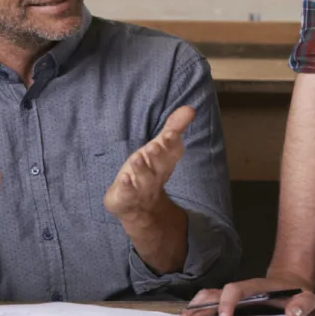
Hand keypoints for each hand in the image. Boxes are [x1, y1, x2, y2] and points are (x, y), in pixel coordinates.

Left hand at [103, 106, 194, 220]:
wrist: (140, 207)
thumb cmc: (150, 169)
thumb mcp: (160, 148)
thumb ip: (173, 127)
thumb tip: (190, 108)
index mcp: (165, 161)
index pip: (171, 151)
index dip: (171, 143)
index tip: (170, 134)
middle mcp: (156, 174)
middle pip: (159, 165)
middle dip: (157, 156)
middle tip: (153, 146)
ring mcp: (142, 188)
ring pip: (143, 179)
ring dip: (140, 169)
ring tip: (137, 158)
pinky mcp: (127, 197)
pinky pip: (128, 193)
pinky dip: (126, 187)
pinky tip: (124, 179)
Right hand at [175, 273, 314, 315]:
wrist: (291, 282)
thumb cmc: (297, 293)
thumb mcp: (307, 298)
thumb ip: (302, 305)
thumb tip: (292, 314)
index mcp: (255, 287)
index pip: (235, 290)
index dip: (227, 303)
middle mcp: (240, 289)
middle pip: (214, 294)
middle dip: (200, 308)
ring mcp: (233, 295)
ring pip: (208, 297)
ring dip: (194, 308)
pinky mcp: (230, 301)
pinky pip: (210, 302)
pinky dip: (197, 309)